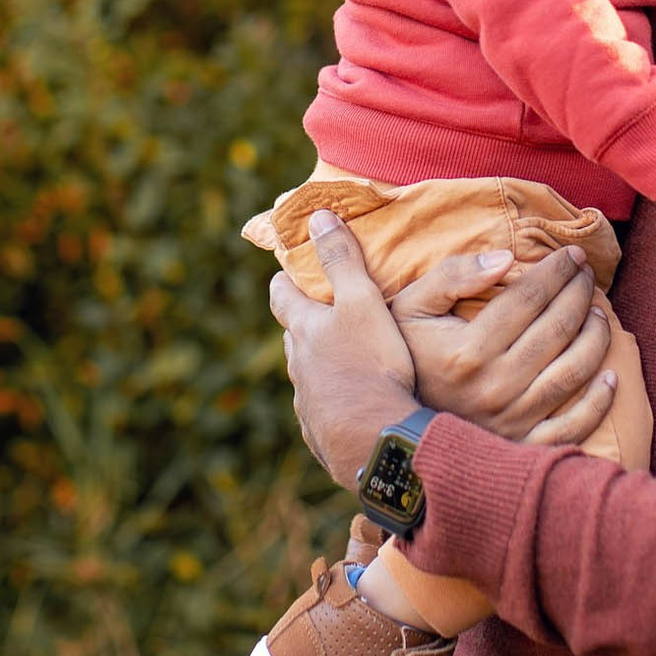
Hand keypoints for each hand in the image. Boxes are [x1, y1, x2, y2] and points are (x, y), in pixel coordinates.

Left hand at [268, 209, 422, 487]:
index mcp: (304, 330)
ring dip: (319, 365)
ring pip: (307, 375)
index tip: (285, 273)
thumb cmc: (371, 364)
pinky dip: (331, 402)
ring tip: (342, 361)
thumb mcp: (362, 301)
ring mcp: (306, 402)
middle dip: (304, 323)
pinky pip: (321, 411)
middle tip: (322, 314)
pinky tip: (348, 407)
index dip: (283, 281)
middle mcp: (298, 366)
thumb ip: (341, 259)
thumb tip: (317, 216)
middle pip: (294, 337)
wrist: (374, 439)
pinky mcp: (320, 433)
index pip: (281, 297)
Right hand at [388, 244, 620, 446]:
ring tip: (598, 315)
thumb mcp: (410, 308)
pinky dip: (598, 402)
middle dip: (580, 293)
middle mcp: (495, 386)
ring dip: (596, 338)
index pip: (529, 298)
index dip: (556, 271)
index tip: (572, 254)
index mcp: (468, 350)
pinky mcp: (522, 446)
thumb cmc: (407, 357)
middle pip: (557, 329)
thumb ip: (452, 276)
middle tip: (587, 274)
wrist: (392, 425)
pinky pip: (573, 428)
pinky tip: (611, 377)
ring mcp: (511, 420)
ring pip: (573, 372)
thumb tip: (505, 259)